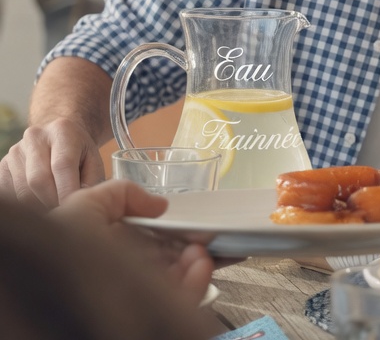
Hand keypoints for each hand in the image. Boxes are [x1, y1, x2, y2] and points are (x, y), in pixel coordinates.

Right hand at [0, 117, 104, 207]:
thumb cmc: (80, 152)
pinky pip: (9, 192)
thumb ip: (91, 180)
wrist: (58, 135)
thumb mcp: (94, 160)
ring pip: (22, 189)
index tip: (73, 210)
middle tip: (63, 215)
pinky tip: (38, 204)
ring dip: (38, 206)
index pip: (62, 165)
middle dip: (51, 202)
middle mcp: (36, 137)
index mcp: (63, 131)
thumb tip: (78, 202)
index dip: (67, 191)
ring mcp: (16, 151)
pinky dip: (24, 204)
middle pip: (38, 179)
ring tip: (53, 211)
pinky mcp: (3, 165)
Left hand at [52, 179, 214, 306]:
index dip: (171, 228)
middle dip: (188, 244)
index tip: (187, 220)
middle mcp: (124, 271)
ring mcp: (138, 293)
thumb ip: (122, 194)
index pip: (148, 238)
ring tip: (199, 250)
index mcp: (110, 248)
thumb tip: (160, 206)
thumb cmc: (62, 246)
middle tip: (202, 234)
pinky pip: (180, 300)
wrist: (53, 279)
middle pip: (168, 257)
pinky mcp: (149, 310)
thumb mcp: (85, 204)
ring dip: (195, 262)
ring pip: (178, 278)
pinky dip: (196, 282)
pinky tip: (200, 264)